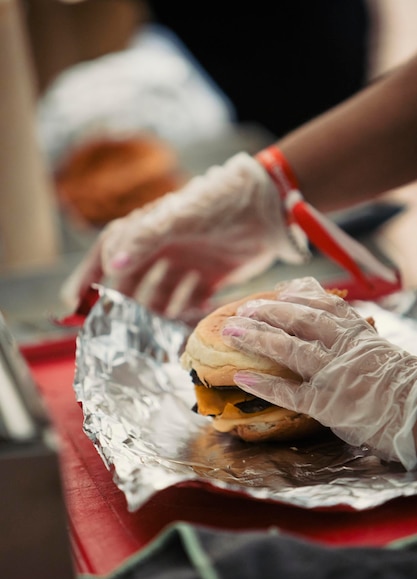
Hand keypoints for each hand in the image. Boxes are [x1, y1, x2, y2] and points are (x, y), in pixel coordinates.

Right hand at [61, 153, 306, 319]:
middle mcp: (164, 248)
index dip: (89, 277)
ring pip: (163, 298)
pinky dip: (188, 315)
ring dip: (158, 317)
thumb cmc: (221, 200)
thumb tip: (111, 265)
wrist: (270, 204)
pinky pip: (192, 302)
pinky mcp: (211, 277)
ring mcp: (187, 264)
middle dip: (126, 307)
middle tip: (120, 335)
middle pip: (135, 283)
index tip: (72, 303)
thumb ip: (147, 239)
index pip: (109, 254)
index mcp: (149, 230)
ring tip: (154, 340)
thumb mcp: (182, 216)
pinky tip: (188, 327)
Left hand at [222, 277, 416, 468]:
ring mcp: (333, 373)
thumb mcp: (381, 352)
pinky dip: (263, 384)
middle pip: (298, 320)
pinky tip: (241, 377)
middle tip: (243, 310)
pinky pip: (289, 391)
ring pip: (288, 347)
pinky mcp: (326, 402)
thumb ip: (355, 340)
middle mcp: (343, 346)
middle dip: (267, 312)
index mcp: (358, 332)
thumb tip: (330, 335)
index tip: (276, 293)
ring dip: (256, 337)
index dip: (295, 297)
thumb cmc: (404, 387)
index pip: (322, 305)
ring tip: (231, 331)